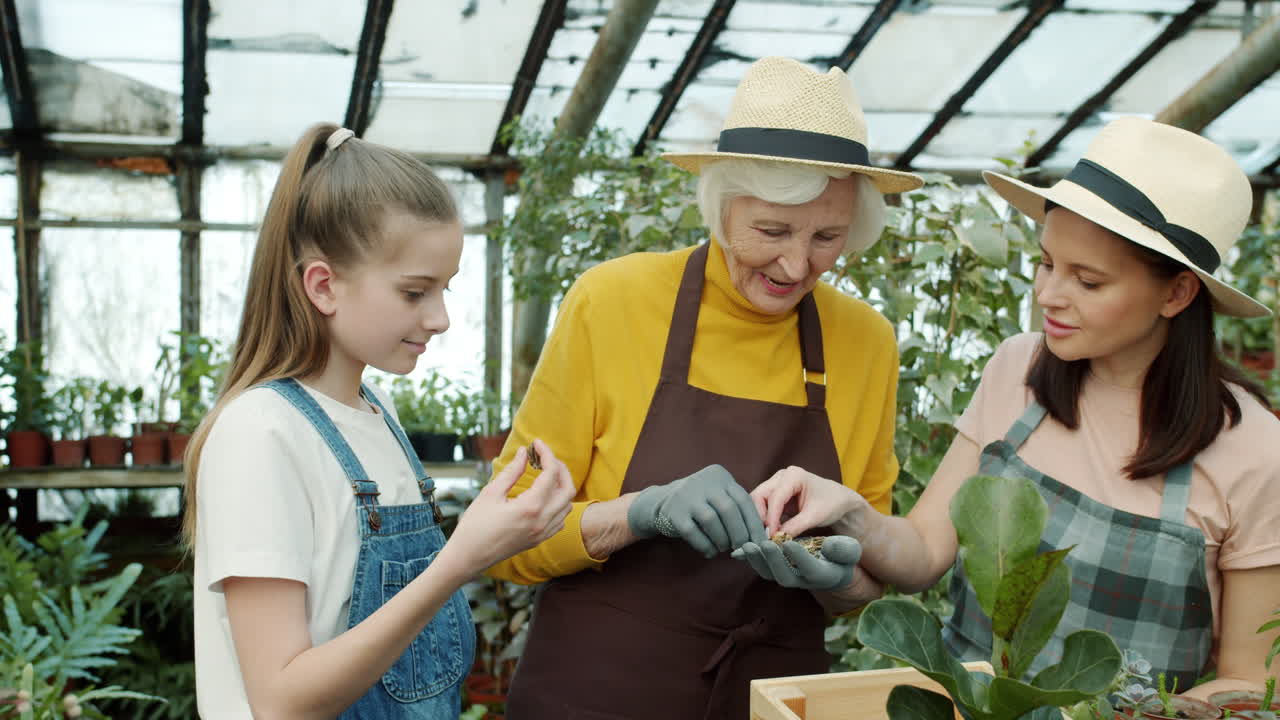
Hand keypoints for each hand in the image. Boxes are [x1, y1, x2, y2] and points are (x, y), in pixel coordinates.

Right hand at [447, 439, 574, 572]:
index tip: (536, 443)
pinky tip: (544, 496)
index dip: (546, 454)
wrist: (468, 557)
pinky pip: (560, 519)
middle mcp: (542, 521)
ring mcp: (543, 533)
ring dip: (561, 486)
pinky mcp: (539, 540)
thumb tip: (523, 452)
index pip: (550, 473)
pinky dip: (558, 504)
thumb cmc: (474, 525)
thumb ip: (511, 471)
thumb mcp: (491, 493)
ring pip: (567, 504)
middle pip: (567, 488)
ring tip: (544, 473)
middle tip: (544, 457)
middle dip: (560, 468)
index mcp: (530, 507)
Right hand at [626, 464, 766, 557]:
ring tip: (723, 549)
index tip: (761, 542)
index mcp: (720, 476)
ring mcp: (686, 495)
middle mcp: (703, 481)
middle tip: (741, 548)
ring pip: (711, 521)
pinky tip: (709, 552)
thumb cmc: (701, 505)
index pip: (743, 500)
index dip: (754, 524)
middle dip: (739, 533)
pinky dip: (705, 546)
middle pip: (729, 509)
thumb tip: (762, 537)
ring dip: (722, 540)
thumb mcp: (719, 498)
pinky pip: (693, 533)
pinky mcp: (673, 512)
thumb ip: (738, 511)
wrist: (662, 502)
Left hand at [731, 536, 861, 590]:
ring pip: (769, 573)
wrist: (830, 567)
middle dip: (774, 561)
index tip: (790, 542)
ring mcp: (786, 576)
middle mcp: (801, 580)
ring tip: (749, 545)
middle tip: (765, 544)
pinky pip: (760, 566)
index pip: (810, 569)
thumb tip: (829, 546)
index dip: (799, 557)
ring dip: (757, 560)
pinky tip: (738, 548)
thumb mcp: (849, 551)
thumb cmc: (841, 556)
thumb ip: (843, 550)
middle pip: (784, 576)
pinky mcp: (774, 570)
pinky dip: (749, 559)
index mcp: (821, 575)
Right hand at [751, 465, 866, 537]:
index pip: (774, 497)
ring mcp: (777, 483)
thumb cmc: (831, 504)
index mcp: (793, 475)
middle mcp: (781, 476)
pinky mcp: (776, 493)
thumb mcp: (814, 517)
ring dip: (759, 518)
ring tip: (766, 535)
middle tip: (764, 536)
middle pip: (759, 495)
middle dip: (760, 516)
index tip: (771, 536)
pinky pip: (763, 505)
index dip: (771, 518)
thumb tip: (775, 539)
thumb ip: (794, 527)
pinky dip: (763, 518)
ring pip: (758, 500)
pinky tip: (768, 531)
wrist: (839, 501)